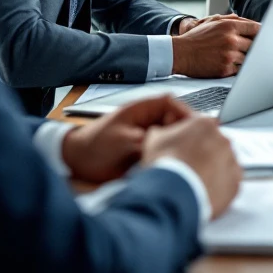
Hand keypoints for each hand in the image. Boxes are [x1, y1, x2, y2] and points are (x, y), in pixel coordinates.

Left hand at [61, 95, 191, 183]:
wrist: (78, 163)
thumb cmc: (94, 145)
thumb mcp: (124, 141)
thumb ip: (150, 140)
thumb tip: (173, 143)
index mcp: (143, 109)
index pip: (172, 104)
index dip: (185, 114)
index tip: (195, 128)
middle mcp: (149, 122)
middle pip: (177, 122)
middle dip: (185, 134)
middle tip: (190, 147)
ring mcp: (149, 137)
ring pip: (172, 140)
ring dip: (177, 149)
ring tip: (181, 159)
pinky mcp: (147, 153)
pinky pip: (164, 154)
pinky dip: (169, 160)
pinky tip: (171, 168)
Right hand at [142, 115, 242, 218]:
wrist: (173, 193)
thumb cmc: (165, 165)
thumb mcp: (155, 138)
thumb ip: (165, 130)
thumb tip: (163, 132)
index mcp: (204, 124)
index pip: (200, 126)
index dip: (189, 138)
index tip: (183, 147)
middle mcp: (223, 140)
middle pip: (213, 144)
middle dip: (202, 153)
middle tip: (187, 166)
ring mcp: (231, 161)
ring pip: (223, 163)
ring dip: (212, 169)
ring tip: (194, 180)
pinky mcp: (235, 183)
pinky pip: (229, 182)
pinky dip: (219, 186)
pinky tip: (203, 190)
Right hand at [171, 18, 260, 77]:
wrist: (180, 53)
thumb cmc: (196, 38)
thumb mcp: (213, 22)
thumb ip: (233, 20)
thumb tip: (250, 22)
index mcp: (230, 26)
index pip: (256, 28)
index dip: (262, 33)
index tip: (266, 36)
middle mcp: (231, 40)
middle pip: (255, 44)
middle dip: (254, 47)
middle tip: (252, 49)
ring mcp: (229, 55)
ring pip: (248, 58)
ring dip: (245, 58)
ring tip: (233, 56)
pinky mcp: (225, 69)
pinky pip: (240, 69)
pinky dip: (237, 68)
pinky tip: (228, 64)